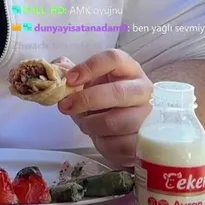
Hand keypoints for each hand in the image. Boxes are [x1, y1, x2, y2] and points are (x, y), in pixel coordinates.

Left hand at [56, 50, 153, 168]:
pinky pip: (119, 145)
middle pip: (117, 93)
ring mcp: (148, 116)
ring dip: (91, 125)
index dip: (89, 67)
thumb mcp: (89, 84)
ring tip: (86, 124)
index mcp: (128, 69)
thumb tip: (55, 67)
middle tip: (66, 106)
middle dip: (87, 100)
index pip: (113, 59)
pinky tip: (101, 138)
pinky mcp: (147, 141)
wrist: (126, 130)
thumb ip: (71, 74)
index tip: (70, 79)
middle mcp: (143, 90)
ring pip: (115, 122)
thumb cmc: (104, 101)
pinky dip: (102, 143)